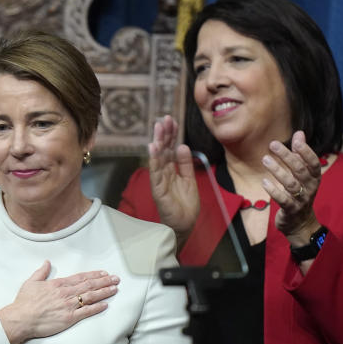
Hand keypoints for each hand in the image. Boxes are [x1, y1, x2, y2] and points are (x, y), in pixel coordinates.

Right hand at [0, 261, 119, 343]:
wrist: (20, 319)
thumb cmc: (24, 302)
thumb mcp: (31, 282)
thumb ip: (41, 272)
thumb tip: (47, 262)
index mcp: (58, 284)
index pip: (81, 277)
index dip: (94, 275)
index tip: (104, 273)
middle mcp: (66, 293)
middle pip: (89, 285)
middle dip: (104, 281)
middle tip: (116, 279)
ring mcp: (68, 305)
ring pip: (91, 297)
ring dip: (104, 292)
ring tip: (114, 289)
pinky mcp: (69, 318)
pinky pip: (86, 312)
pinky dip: (97, 308)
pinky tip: (105, 304)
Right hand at [147, 115, 198, 242]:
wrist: (184, 225)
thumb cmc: (186, 204)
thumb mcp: (189, 180)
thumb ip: (186, 164)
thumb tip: (182, 145)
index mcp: (171, 169)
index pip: (170, 148)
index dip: (171, 134)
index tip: (172, 120)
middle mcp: (163, 172)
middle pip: (163, 150)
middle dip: (164, 134)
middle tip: (164, 119)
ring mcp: (159, 180)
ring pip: (158, 158)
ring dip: (157, 142)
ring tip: (157, 128)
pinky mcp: (158, 190)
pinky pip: (156, 173)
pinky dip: (154, 160)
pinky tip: (153, 148)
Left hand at [260, 131, 321, 237]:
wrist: (300, 223)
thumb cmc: (300, 193)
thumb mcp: (303, 174)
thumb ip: (300, 154)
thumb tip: (299, 133)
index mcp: (314, 177)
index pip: (313, 162)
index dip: (306, 151)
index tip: (295, 141)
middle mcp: (310, 188)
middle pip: (300, 170)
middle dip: (287, 156)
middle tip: (273, 144)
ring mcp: (301, 199)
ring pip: (290, 184)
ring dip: (277, 170)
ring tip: (265, 159)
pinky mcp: (291, 210)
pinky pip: (283, 199)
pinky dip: (273, 190)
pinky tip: (264, 181)